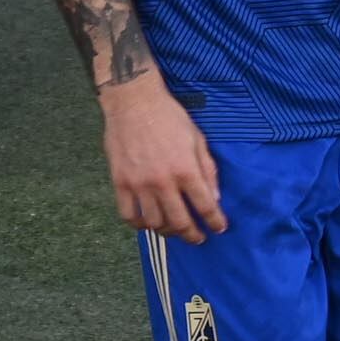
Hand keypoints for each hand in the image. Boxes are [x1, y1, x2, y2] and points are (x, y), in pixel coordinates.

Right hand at [98, 69, 225, 238]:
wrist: (134, 102)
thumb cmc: (170, 117)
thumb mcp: (197, 139)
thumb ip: (207, 170)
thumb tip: (214, 198)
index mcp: (186, 169)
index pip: (205, 206)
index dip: (215, 221)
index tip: (219, 229)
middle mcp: (163, 181)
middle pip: (179, 221)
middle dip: (192, 235)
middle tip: (197, 238)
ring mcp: (139, 185)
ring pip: (154, 223)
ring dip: (167, 231)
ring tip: (174, 230)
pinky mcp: (120, 183)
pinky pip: (128, 215)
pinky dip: (139, 225)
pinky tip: (148, 223)